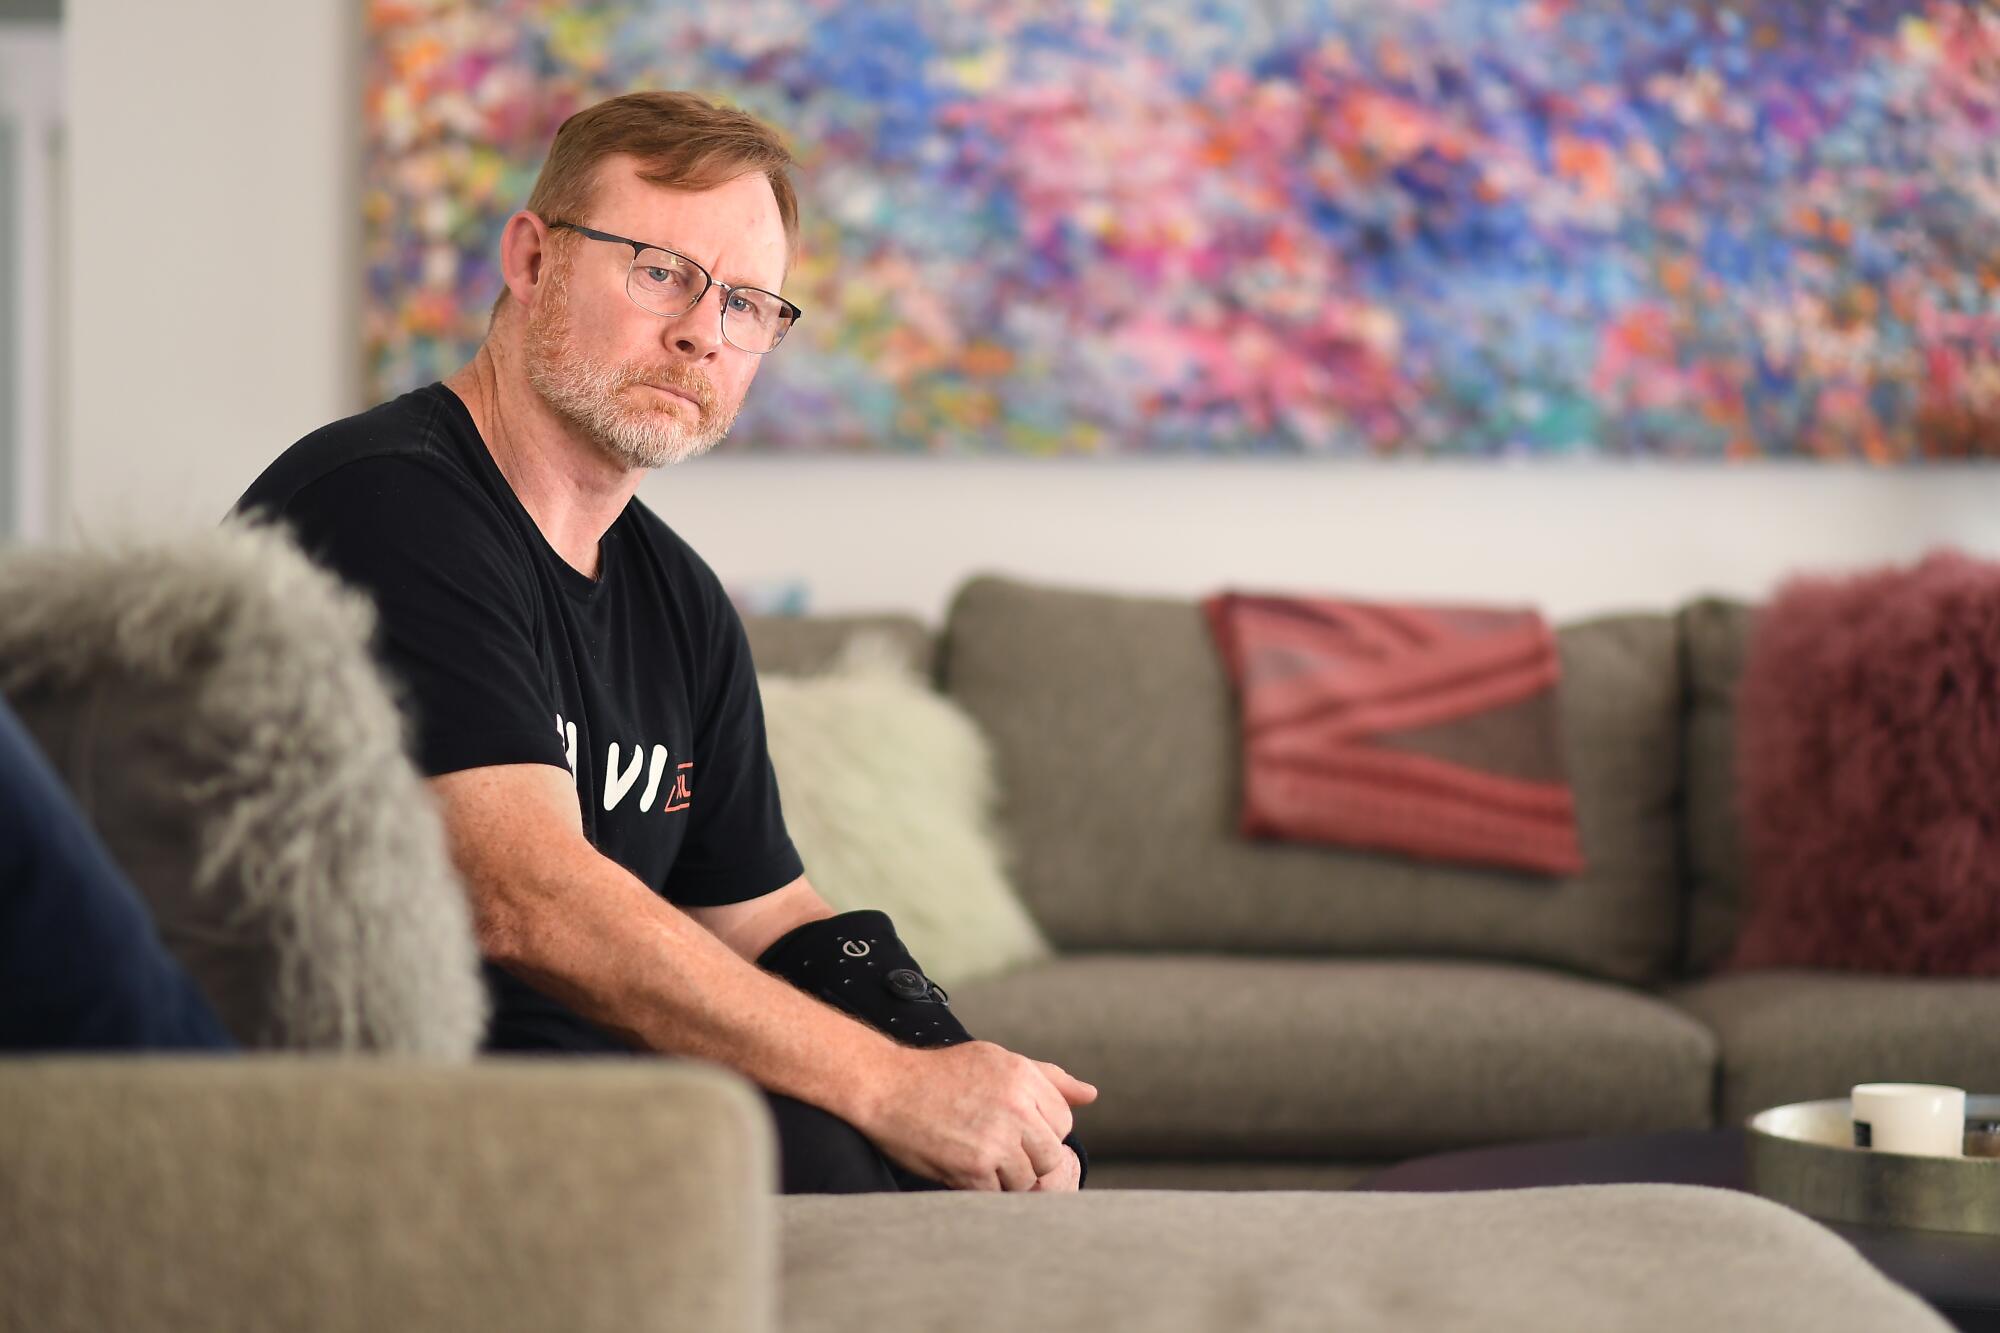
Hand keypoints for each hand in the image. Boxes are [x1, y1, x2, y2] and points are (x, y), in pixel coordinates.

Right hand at [855, 1041, 1097, 1191]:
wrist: (887, 1087)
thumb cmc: (942, 1074)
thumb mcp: (998, 1060)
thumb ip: (1049, 1078)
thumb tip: (1091, 1095)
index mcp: (1024, 1077)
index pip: (1063, 1122)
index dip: (1041, 1129)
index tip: (1015, 1128)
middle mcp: (1016, 1107)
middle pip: (1052, 1155)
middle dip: (1031, 1157)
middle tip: (1000, 1148)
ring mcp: (996, 1141)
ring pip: (1029, 1180)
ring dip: (1008, 1176)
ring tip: (981, 1157)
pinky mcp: (974, 1169)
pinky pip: (1000, 1195)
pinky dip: (986, 1188)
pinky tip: (966, 1167)